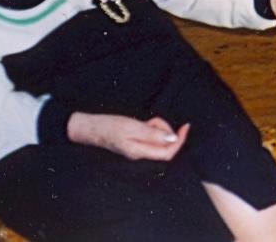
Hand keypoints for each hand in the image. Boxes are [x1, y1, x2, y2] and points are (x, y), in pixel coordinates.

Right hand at [67, 112, 189, 160]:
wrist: (90, 127)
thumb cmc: (109, 126)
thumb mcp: (132, 127)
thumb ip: (152, 134)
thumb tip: (172, 139)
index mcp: (139, 153)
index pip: (168, 153)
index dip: (179, 141)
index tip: (185, 126)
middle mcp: (140, 154)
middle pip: (164, 145)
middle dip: (165, 130)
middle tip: (152, 120)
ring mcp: (138, 150)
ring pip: (158, 139)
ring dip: (157, 127)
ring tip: (144, 121)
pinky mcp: (136, 143)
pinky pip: (151, 136)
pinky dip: (151, 127)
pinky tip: (141, 123)